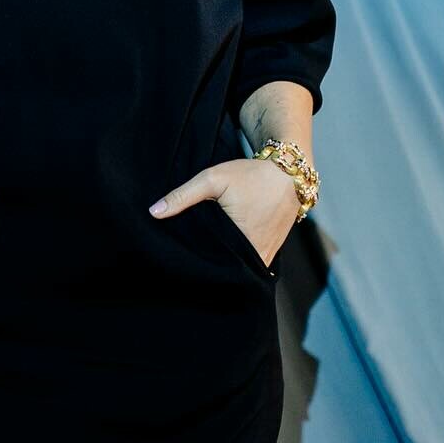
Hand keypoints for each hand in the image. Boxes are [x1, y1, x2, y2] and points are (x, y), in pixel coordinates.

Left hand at [147, 158, 299, 266]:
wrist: (289, 172)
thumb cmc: (251, 175)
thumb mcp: (213, 180)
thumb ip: (182, 196)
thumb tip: (154, 212)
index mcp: (242, 241)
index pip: (212, 264)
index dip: (197, 266)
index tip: (181, 264)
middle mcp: (257, 254)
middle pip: (227, 270)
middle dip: (210, 268)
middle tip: (189, 265)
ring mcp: (267, 255)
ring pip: (241, 269)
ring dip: (226, 266)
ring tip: (206, 262)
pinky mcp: (273, 251)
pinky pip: (252, 263)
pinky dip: (239, 261)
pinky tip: (224, 254)